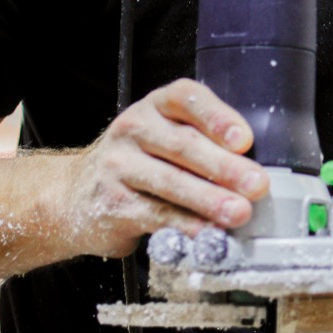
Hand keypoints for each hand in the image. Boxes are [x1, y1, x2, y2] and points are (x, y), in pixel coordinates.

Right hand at [63, 79, 268, 258]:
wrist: (76, 195)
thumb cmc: (139, 161)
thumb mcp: (164, 137)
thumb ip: (203, 142)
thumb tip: (254, 170)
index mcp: (155, 105)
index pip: (185, 98)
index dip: (216, 117)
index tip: (245, 139)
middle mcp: (133, 128)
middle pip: (183, 144)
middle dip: (225, 166)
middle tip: (257, 185)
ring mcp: (118, 166)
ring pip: (171, 182)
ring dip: (210, 200)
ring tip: (240, 213)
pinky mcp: (113, 204)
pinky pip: (156, 214)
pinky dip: (187, 226)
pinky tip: (209, 233)